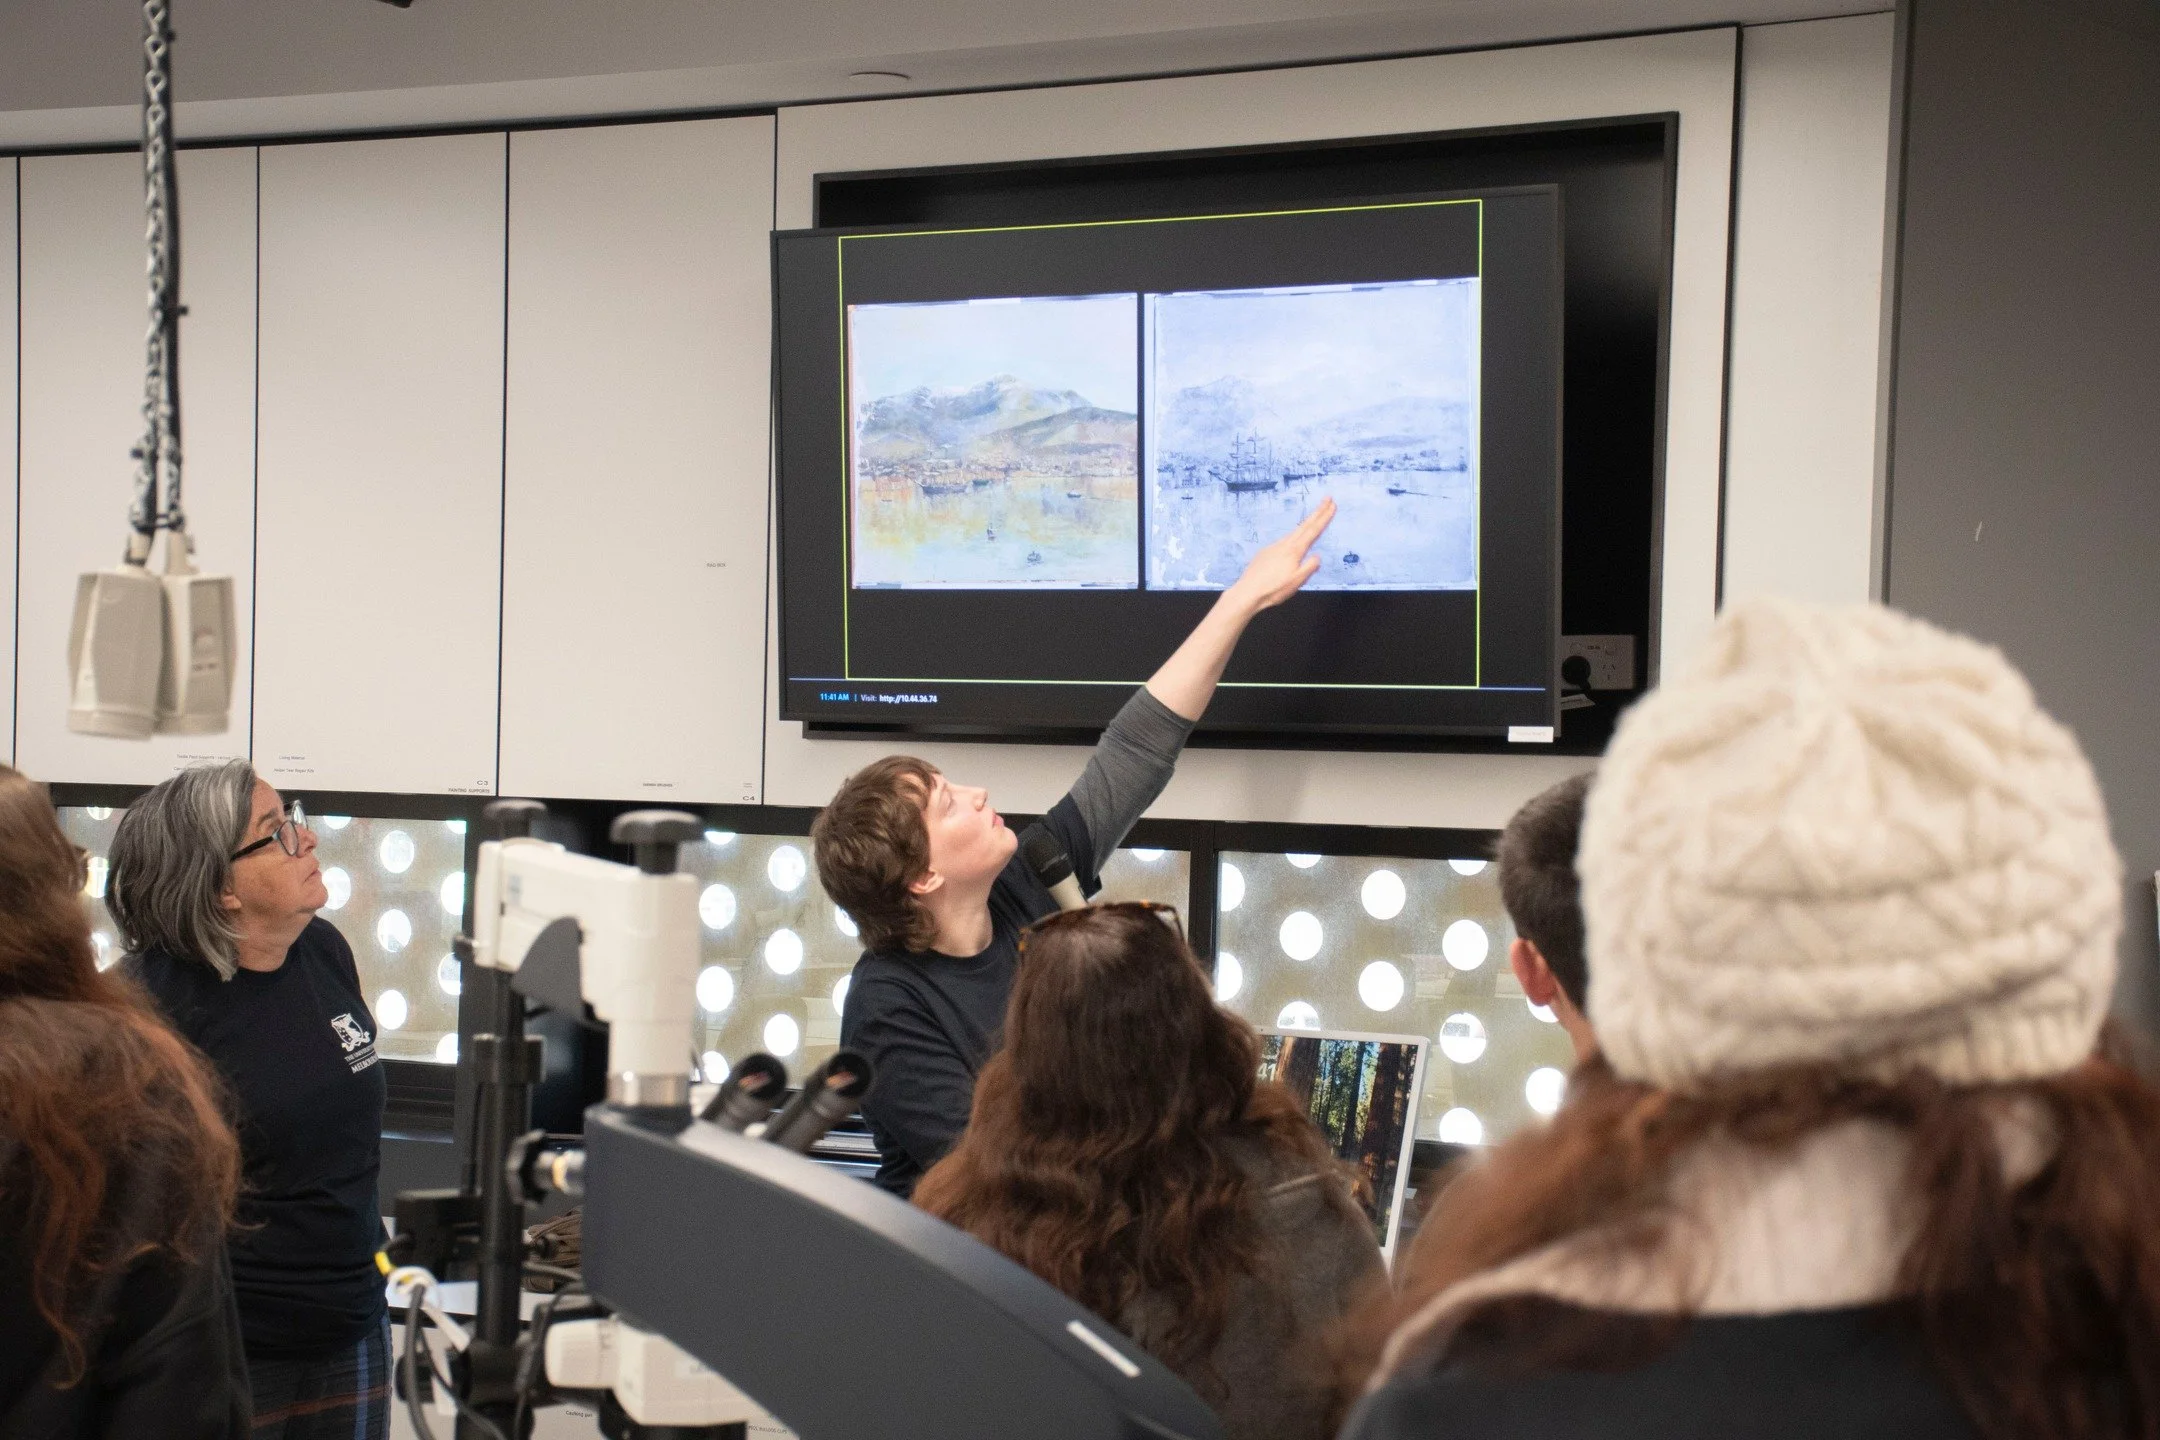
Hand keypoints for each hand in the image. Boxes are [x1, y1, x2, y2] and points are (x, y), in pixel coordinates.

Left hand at [1222, 499, 1335, 614]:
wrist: (1247, 592)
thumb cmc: (1274, 589)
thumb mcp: (1297, 581)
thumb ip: (1309, 566)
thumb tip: (1317, 556)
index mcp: (1294, 550)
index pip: (1313, 530)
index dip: (1324, 517)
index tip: (1332, 505)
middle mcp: (1284, 544)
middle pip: (1304, 525)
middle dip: (1317, 512)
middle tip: (1327, 498)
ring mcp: (1273, 547)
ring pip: (1293, 533)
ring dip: (1305, 524)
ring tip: (1314, 517)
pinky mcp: (1265, 553)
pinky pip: (1283, 543)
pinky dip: (1292, 538)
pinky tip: (1292, 545)